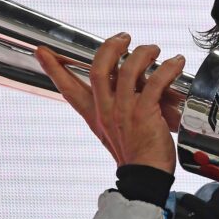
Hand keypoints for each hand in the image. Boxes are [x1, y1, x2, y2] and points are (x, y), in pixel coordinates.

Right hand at [35, 33, 184, 174]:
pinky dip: (167, 69)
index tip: (42, 52)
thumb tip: (129, 83)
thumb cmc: (136, 156)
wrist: (145, 180)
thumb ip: (115, 107)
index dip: (54, 70)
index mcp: (95, 116)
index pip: (69, 90)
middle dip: (110, 47)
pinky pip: (154, 83)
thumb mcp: (114, 131)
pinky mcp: (144, 115)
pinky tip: (176, 63)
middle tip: (124, 38)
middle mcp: (106, 111)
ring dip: (143, 53)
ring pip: (127, 70)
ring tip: (154, 50)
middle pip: (98, 69)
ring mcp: (124, 112)